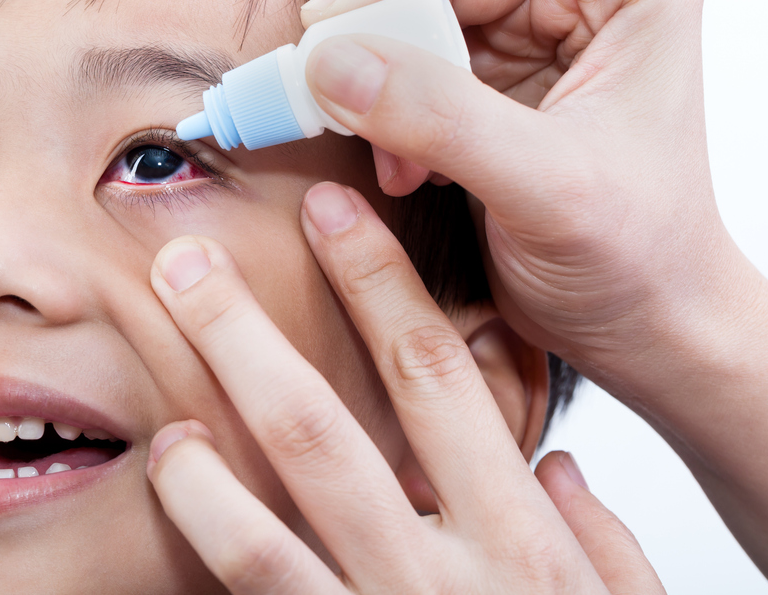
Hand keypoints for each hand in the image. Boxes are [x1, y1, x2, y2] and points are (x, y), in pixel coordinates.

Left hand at [146, 183, 662, 594]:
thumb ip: (604, 548)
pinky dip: (207, 513)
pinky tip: (174, 461)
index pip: (437, 373)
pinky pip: (255, 577)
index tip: (331, 210)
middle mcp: (441, 564)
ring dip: (211, 407)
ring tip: (163, 347)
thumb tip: (568, 474)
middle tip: (186, 258)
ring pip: (276, 493)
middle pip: (327, 418)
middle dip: (250, 328)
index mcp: (518, 532)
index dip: (378, 281)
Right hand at [300, 0, 736, 375]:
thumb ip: (438, 118)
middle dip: (379, 32)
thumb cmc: (639, 258)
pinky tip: (410, 163)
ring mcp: (534, 10)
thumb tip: (329, 62)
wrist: (647, 318)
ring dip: (376, 78)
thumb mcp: (545, 190)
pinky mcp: (495, 55)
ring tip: (398, 156)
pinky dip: (383, 104)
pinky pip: (399, 46)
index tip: (339, 40)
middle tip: (346, 105)